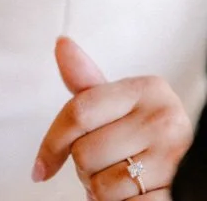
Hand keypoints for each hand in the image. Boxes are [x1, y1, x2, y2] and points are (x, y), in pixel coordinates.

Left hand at [33, 36, 191, 195]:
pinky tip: (132, 197)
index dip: (51, 144)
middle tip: (104, 167)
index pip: (77, 113)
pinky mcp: (181, 190)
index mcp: (146, 90)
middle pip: (84, 153)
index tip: (39, 169)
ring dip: (103, 193)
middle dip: (85, 169)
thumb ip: (87, 83)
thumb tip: (62, 44)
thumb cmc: (144, 131)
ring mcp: (175, 157)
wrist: (194, 162)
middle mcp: (164, 119)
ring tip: (120, 182)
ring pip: (104, 186)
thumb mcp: (120, 103)